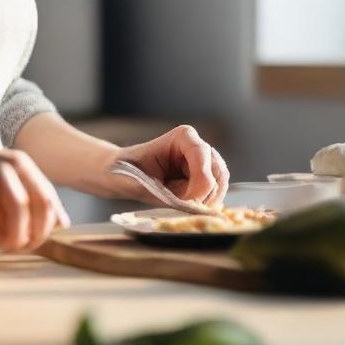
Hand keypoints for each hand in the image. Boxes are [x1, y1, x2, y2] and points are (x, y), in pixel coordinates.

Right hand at [0, 126, 71, 251]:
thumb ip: (29, 189)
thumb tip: (65, 224)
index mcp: (16, 161)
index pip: (48, 203)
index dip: (47, 228)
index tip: (36, 236)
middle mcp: (4, 173)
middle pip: (35, 222)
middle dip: (30, 241)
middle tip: (16, 244)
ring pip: (10, 235)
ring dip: (5, 243)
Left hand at [104, 125, 228, 206]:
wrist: (124, 173)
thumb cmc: (128, 172)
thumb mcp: (141, 182)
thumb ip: (166, 194)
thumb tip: (192, 206)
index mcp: (182, 137)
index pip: (202, 155)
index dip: (201, 181)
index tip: (189, 200)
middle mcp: (197, 145)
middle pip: (217, 170)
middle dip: (206, 193)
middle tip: (188, 207)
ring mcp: (204, 161)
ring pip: (220, 182)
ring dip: (207, 200)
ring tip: (186, 206)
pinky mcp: (205, 176)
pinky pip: (217, 191)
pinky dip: (208, 203)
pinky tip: (192, 207)